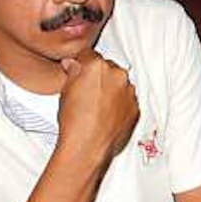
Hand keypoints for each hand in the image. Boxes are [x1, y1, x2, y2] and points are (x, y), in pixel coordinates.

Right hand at [58, 49, 138, 163]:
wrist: (88, 147)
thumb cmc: (75, 123)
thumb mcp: (65, 92)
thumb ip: (72, 73)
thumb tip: (73, 65)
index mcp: (97, 67)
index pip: (89, 55)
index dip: (82, 63)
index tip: (79, 69)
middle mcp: (117, 75)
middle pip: (107, 68)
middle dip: (98, 76)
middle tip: (86, 91)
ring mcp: (129, 91)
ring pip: (119, 83)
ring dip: (111, 89)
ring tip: (96, 105)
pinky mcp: (136, 106)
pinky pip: (127, 99)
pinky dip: (119, 103)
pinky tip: (106, 113)